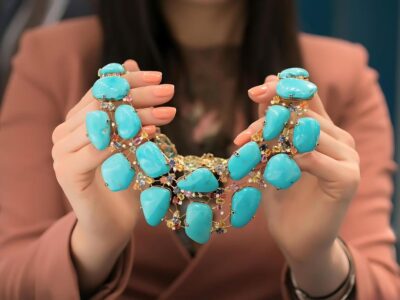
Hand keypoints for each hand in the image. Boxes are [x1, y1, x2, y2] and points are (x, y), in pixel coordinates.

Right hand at [51, 60, 175, 293]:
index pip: (102, 90)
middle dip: (139, 96)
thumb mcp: (132, 139)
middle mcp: (63, 132)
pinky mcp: (66, 173)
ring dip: (139, 116)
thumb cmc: (125, 180)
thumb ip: (128, 106)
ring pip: (102, 123)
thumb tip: (130, 62)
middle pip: (103, 104)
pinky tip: (152, 135)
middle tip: (170, 92)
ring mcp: (60, 152)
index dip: (131, 81)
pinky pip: (98, 149)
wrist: (111, 224)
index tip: (160, 78)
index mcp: (77, 120)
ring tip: (169, 113)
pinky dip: (126, 140)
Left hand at [235, 75, 359, 294]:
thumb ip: (271, 125)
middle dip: (266, 123)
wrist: (297, 239)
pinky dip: (286, 161)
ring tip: (247, 153)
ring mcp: (348, 158)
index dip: (283, 90)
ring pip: (306, 133)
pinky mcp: (347, 178)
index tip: (255, 92)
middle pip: (302, 115)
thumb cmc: (283, 197)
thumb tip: (262, 88)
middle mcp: (341, 140)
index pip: (308, 98)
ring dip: (271, 141)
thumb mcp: (272, 156)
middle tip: (241, 137)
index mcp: (326, 131)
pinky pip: (312, 158)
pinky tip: (271, 172)